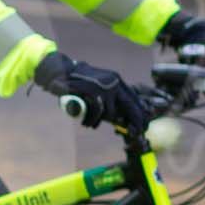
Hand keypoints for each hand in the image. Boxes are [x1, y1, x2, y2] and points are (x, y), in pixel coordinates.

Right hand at [34, 51, 151, 131]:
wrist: (62, 72)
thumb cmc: (79, 83)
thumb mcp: (98, 87)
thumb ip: (109, 98)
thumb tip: (120, 118)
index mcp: (117, 80)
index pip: (134, 98)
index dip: (139, 113)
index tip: (142, 124)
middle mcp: (114, 82)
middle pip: (130, 105)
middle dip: (135, 121)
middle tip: (135, 133)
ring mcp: (105, 86)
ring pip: (111, 112)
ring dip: (101, 121)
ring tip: (92, 124)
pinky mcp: (94, 91)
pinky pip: (98, 112)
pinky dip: (92, 120)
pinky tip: (87, 123)